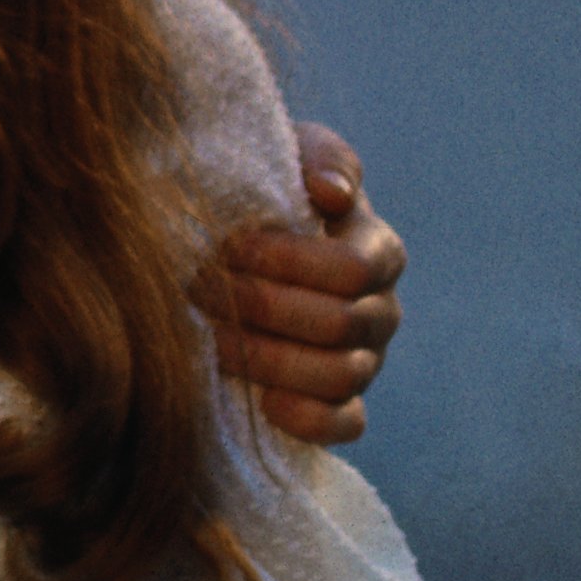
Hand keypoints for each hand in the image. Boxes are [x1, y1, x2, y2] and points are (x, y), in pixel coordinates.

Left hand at [205, 122, 407, 445]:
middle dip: (262, 308)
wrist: (232, 242)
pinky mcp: (342, 403)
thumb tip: (330, 193)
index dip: (287, 263)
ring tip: (213, 339)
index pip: (352, 270)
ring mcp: (366, 360)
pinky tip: (261, 401)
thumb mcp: (291, 154)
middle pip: (339, 325)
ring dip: (269, 360)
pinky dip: (306, 419)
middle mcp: (381, 310)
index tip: (228, 248)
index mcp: (377, 251)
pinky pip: (345, 426)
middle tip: (200, 290)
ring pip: (339, 377)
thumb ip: (320, 159)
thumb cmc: (265, 192)